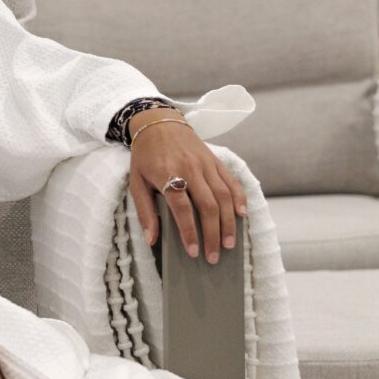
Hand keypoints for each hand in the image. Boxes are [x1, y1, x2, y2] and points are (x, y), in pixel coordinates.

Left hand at [127, 111, 246, 264]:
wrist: (158, 122)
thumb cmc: (145, 155)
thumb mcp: (136, 182)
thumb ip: (145, 211)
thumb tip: (151, 240)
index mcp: (167, 174)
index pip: (182, 208)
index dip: (189, 232)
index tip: (193, 252)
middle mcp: (190, 168)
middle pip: (208, 205)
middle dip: (213, 234)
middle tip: (213, 256)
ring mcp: (205, 163)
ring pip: (223, 196)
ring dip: (228, 222)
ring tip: (229, 244)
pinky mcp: (215, 159)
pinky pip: (231, 180)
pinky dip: (239, 198)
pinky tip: (242, 215)